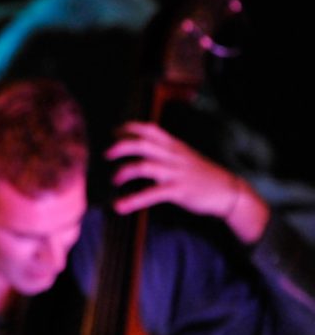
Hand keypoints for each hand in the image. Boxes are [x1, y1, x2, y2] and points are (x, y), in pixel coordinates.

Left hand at [105, 121, 268, 242]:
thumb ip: (165, 150)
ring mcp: (175, 172)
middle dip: (120, 146)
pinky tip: (119, 206)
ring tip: (114, 180)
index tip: (114, 131)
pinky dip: (132, 200)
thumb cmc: (202, 174)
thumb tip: (142, 147)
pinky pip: (151, 194)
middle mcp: (173, 155)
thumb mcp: (184, 155)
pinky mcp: (178, 190)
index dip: (129, 128)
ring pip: (143, 166)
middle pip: (141, 143)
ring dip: (123, 172)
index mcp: (174, 145)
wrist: (229, 191)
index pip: (149, 129)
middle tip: (105, 154)